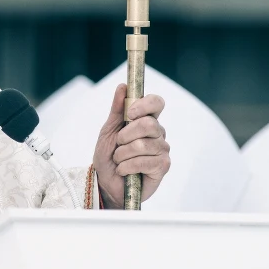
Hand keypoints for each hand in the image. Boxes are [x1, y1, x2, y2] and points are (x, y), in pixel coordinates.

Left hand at [92, 83, 169, 208]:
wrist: (105, 182)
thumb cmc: (108, 155)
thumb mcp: (108, 130)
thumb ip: (116, 109)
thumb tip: (123, 86)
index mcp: (146, 120)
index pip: (156, 102)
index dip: (144, 105)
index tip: (129, 114)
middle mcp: (158, 133)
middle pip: (149, 124)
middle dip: (126, 135)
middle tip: (118, 144)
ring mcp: (162, 149)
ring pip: (143, 145)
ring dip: (122, 154)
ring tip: (119, 160)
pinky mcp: (163, 166)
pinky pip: (144, 161)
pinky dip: (127, 166)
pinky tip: (124, 170)